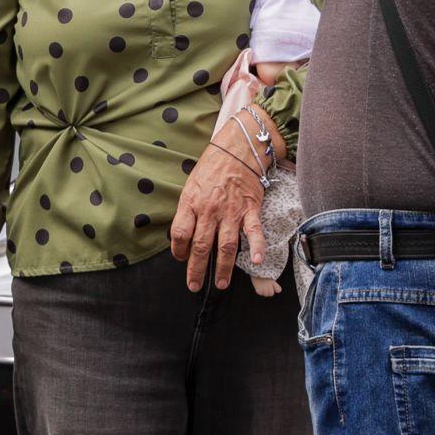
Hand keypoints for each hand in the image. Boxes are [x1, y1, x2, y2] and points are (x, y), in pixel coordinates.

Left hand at [171, 123, 265, 292]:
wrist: (237, 148)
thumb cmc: (211, 168)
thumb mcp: (190, 186)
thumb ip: (187, 211)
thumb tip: (183, 235)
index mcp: (191, 204)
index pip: (180, 234)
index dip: (178, 251)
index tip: (181, 259)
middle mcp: (209, 210)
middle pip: (200, 246)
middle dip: (196, 269)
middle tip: (194, 286)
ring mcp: (231, 211)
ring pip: (225, 245)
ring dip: (222, 268)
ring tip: (220, 284)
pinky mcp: (250, 209)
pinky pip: (254, 231)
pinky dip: (257, 247)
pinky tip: (255, 261)